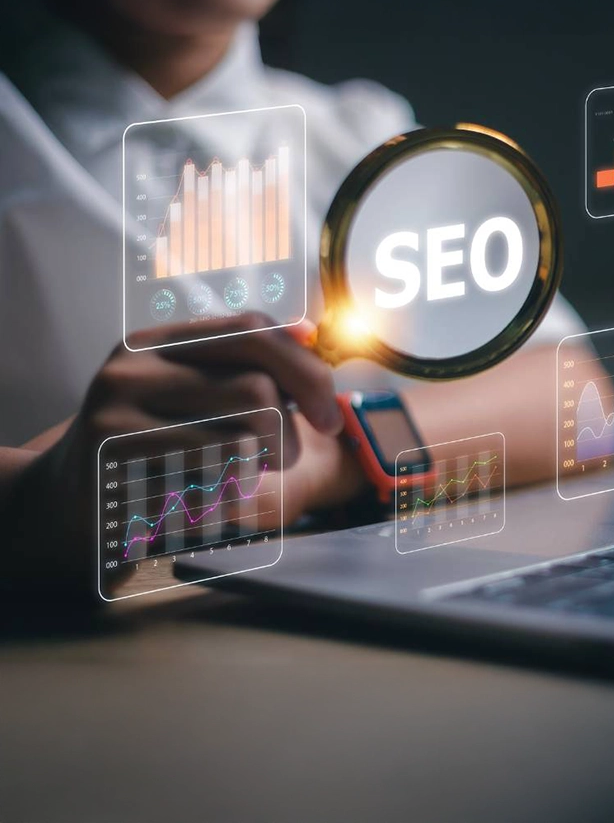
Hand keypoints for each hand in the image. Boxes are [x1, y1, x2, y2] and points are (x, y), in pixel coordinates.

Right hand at [1, 313, 346, 599]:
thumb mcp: (186, 400)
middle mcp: (133, 367)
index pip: (253, 328)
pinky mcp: (116, 464)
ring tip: (238, 481)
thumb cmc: (145, 453)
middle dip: (289, 434)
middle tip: (281, 462)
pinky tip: (200, 501)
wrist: (61, 508)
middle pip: (258, 388)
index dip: (307, 369)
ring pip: (244, 435)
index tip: (328, 417)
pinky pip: (211, 479)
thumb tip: (309, 331)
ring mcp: (117, 412)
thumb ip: (242, 367)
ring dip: (262, 469)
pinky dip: (226, 497)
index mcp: (156, 342)